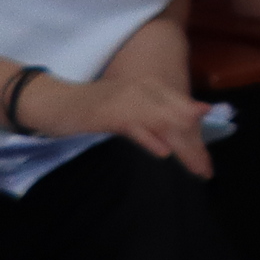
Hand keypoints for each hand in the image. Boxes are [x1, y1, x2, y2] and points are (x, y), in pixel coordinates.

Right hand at [28, 69, 215, 175]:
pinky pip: (134, 126)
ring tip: (196, 168)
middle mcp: (144, 89)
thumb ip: (155, 119)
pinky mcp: (108, 112)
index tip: (206, 163)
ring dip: (182, 148)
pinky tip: (163, 152)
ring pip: (163, 124)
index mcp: (152, 87)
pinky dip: (149, 139)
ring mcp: (127, 100)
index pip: (183, 113)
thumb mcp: (130, 109)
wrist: (53, 101)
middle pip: (179, 119)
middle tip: (206, 172)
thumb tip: (178, 140)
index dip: (198, 138)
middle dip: (195, 147)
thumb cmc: (92, 107)